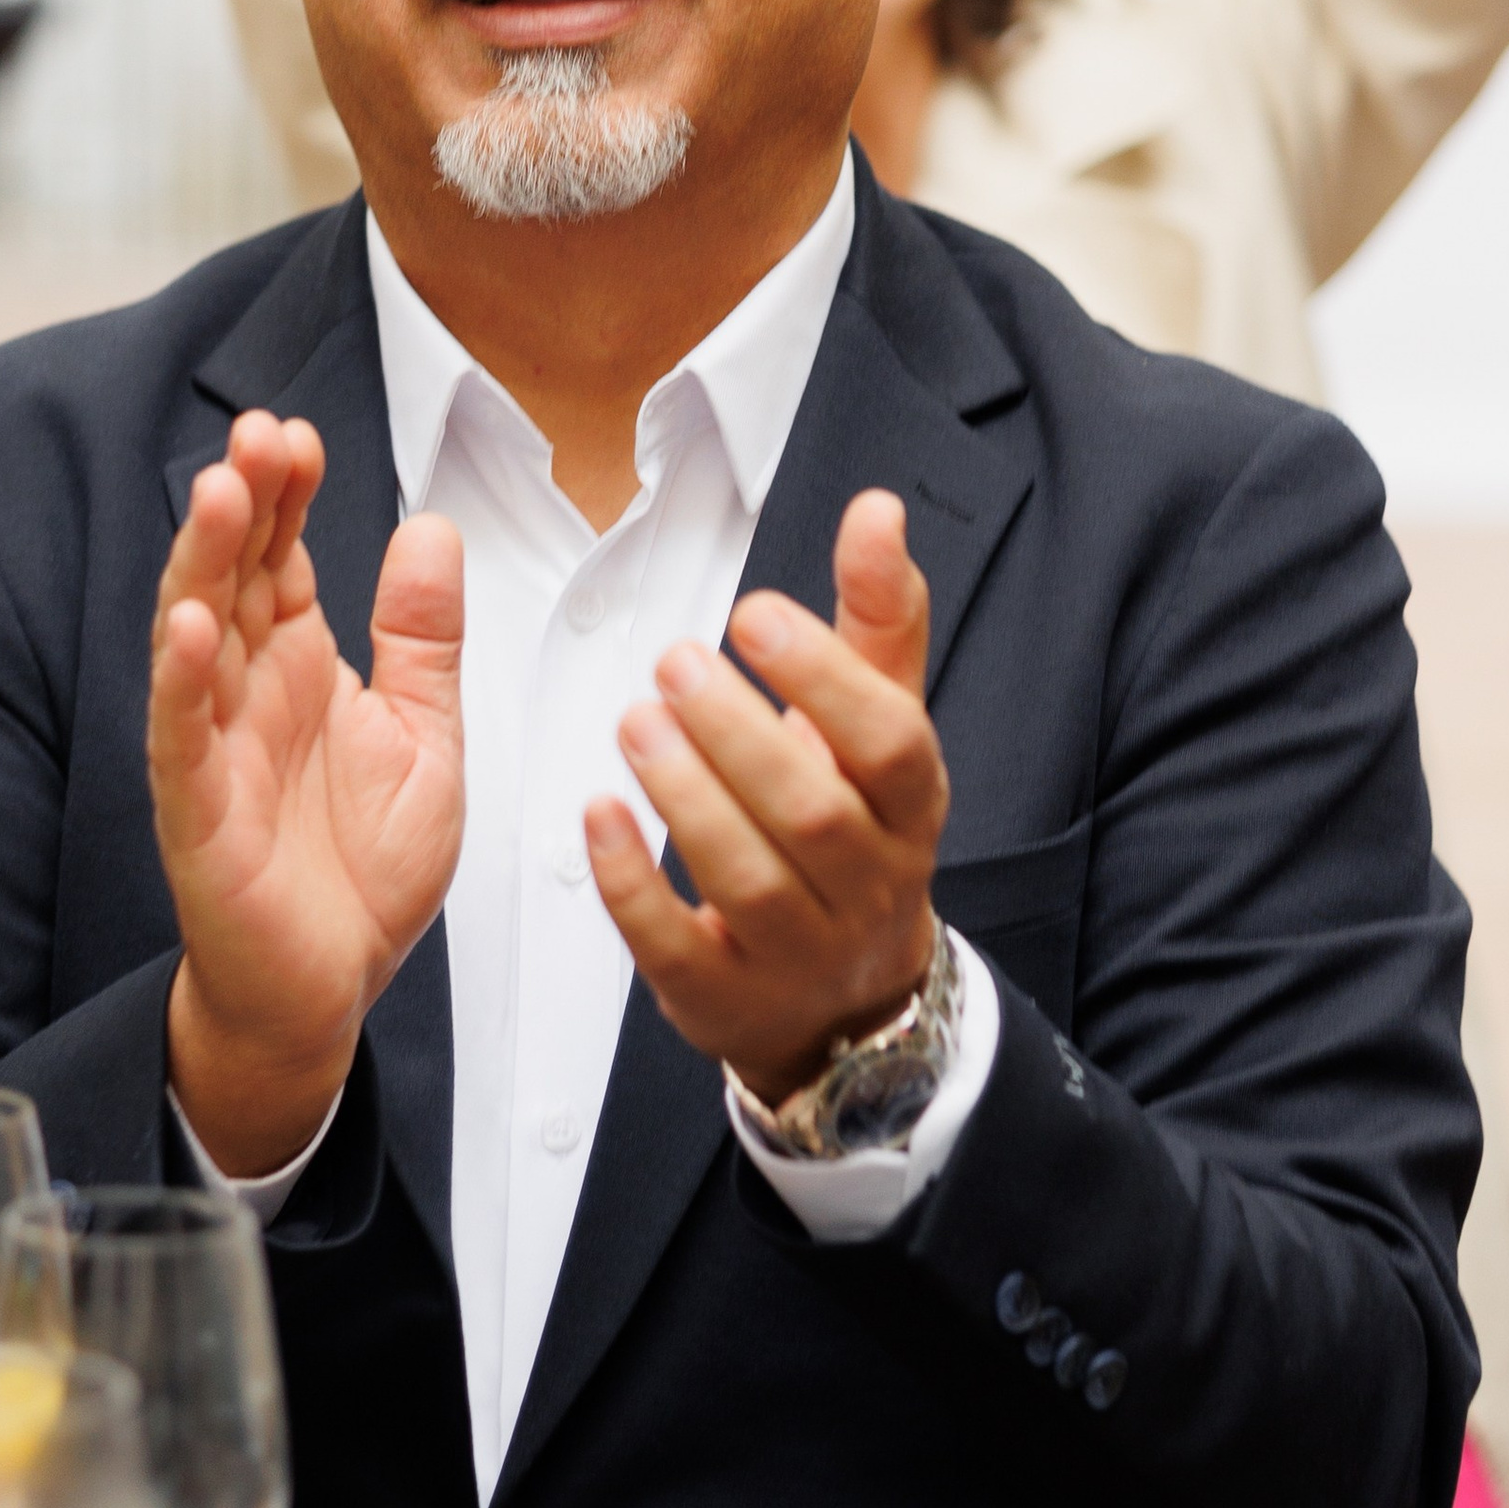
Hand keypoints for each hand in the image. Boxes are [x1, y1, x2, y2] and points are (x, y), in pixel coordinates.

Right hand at [150, 410, 463, 1175]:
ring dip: (204, 565)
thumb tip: (431, 527)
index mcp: (299, 666)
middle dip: (243, 502)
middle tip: (259, 434)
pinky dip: (182, 684)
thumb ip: (422, 641)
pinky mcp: (198, 814)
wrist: (330, 989)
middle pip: (232, 576)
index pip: (282, 557)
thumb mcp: (426, 739)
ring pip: (194, 638)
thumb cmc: (364, 870)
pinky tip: (193, 628)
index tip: (299, 434)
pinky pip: (182, 739)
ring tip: (223, 494)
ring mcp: (214, 748)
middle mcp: (247, 693)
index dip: (287, 494)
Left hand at [585, 489, 948, 1104]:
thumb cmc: (852, 825)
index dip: (825, 677)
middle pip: (813, 812)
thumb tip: (877, 508)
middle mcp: (868, 883)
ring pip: (749, 880)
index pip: (892, 744)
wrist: (846, 993)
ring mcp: (799, 952)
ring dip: (686, 794)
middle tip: (671, 661)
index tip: (753, 612)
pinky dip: (634, 882)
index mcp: (910, 807)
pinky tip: (598, 813)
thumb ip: (877, 616)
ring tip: (634, 721)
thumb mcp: (878, 725)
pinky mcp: (724, 998)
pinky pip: (676, 949)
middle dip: (738, 732)